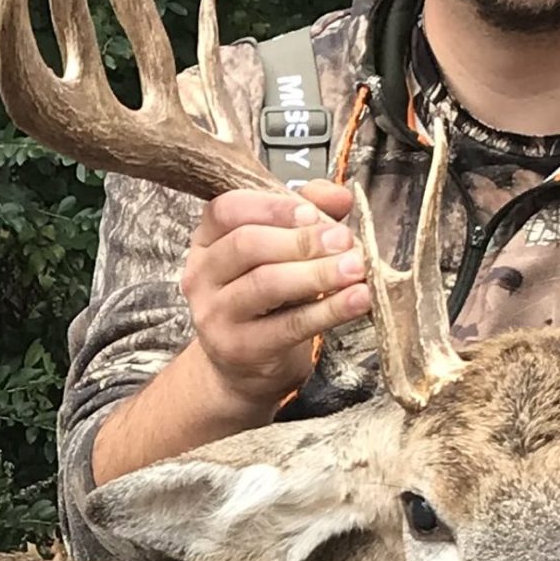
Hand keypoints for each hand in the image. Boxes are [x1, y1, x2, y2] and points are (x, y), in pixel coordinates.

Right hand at [179, 180, 370, 404]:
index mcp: (207, 239)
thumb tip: (338, 195)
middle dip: (302, 240)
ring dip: (318, 274)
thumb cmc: (266, 299)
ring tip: (356, 269)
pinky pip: (289, 325)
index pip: (227, 209)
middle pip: (247, 245)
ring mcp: (215, 313)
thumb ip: (307, 214)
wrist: (242, 366)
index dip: (273, 207)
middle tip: (345, 241)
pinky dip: (329, 310)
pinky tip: (357, 300)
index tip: (312, 212)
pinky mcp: (239, 348)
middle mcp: (202, 274)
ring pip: (266, 284)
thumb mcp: (282, 251)